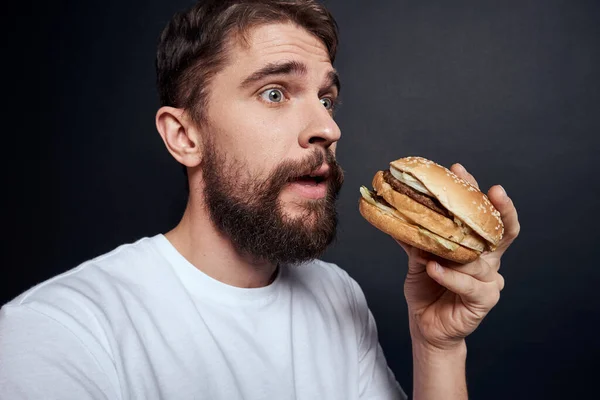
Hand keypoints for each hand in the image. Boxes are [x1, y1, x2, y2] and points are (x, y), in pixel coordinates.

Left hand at [399, 163, 519, 350]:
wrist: (426, 325)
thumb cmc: (427, 288)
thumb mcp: (417, 257)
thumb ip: (414, 236)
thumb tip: (395, 210)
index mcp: (475, 245)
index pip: (482, 215)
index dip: (475, 192)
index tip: (459, 170)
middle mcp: (487, 260)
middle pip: (500, 231)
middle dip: (497, 208)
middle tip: (491, 190)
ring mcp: (489, 280)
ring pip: (481, 259)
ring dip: (458, 249)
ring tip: (435, 242)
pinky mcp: (485, 300)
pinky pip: (469, 285)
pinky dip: (450, 276)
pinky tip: (433, 268)